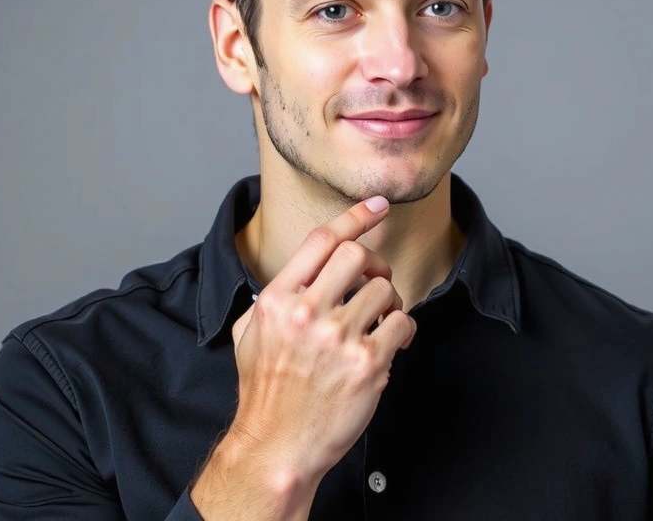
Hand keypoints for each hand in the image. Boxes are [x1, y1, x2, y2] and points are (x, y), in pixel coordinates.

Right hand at [192, 195, 415, 518]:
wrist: (277, 447)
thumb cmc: (265, 391)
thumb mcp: (249, 332)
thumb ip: (274, 296)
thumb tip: (302, 271)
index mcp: (277, 299)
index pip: (322, 239)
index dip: (355, 216)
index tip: (378, 206)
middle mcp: (306, 313)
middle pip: (357, 255)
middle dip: (374, 263)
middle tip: (375, 280)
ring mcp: (338, 338)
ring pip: (385, 289)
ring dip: (389, 302)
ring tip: (378, 322)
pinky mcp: (367, 363)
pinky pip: (402, 324)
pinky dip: (403, 329)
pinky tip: (391, 343)